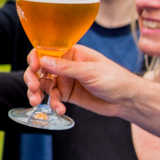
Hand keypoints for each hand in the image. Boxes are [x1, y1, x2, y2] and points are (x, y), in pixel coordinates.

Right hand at [24, 45, 139, 116]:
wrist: (127, 100)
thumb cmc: (114, 79)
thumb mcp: (90, 72)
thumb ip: (66, 68)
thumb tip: (44, 60)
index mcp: (72, 53)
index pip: (47, 51)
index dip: (36, 57)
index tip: (34, 67)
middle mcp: (65, 65)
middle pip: (41, 69)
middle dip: (33, 78)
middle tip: (32, 87)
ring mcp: (65, 80)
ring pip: (44, 84)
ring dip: (37, 92)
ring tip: (35, 101)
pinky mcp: (67, 95)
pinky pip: (53, 98)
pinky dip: (53, 104)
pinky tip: (59, 109)